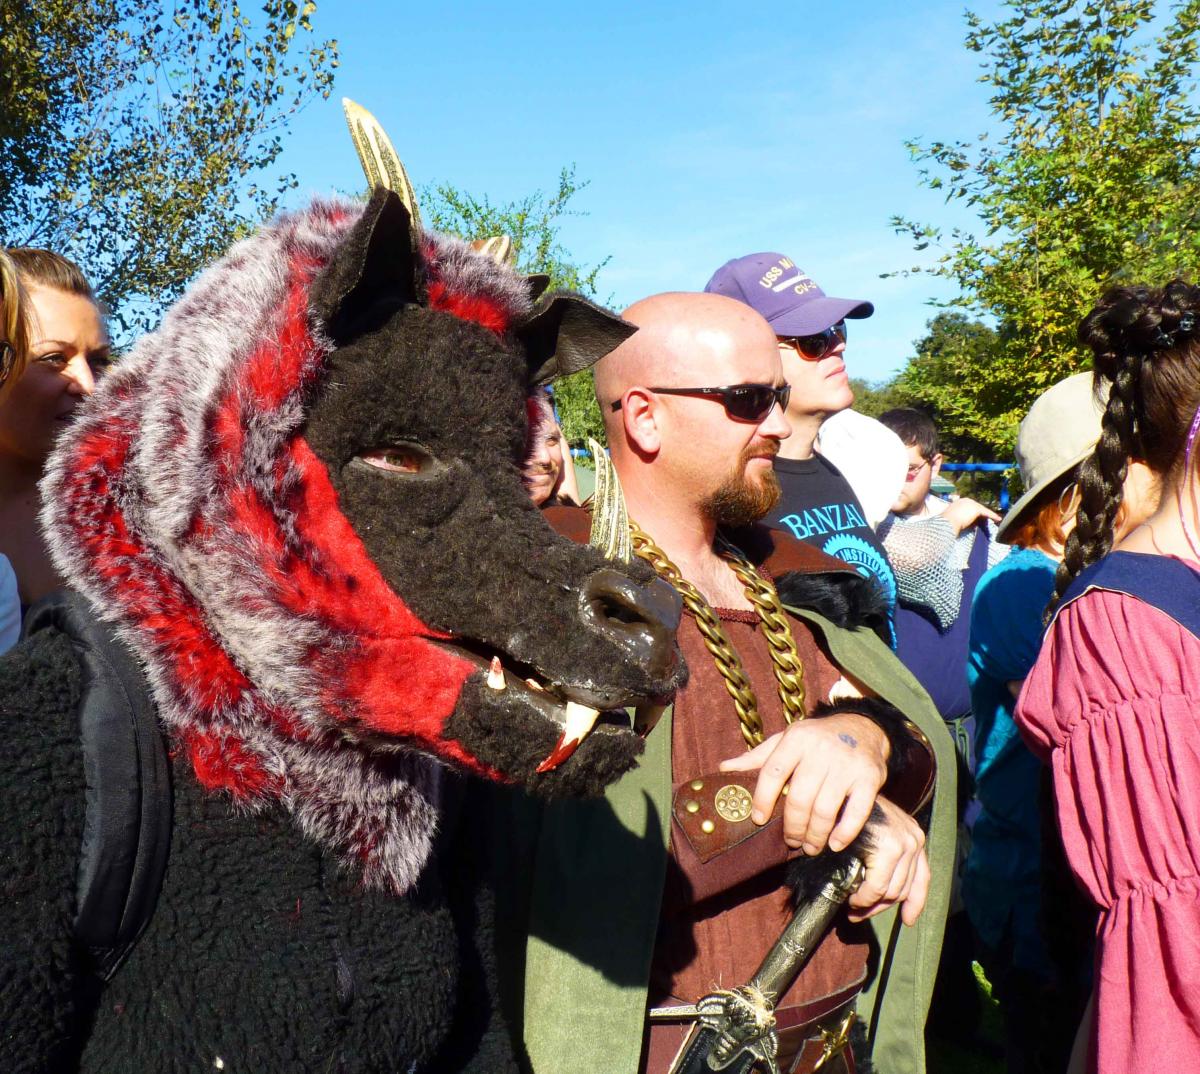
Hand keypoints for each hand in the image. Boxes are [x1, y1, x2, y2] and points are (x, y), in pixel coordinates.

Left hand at [719, 714, 888, 854]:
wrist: (862, 727)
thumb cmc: (816, 739)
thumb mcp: (786, 740)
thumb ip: (757, 757)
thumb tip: (724, 770)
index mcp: (796, 739)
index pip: (772, 772)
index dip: (762, 799)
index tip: (758, 820)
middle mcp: (821, 750)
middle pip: (799, 798)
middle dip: (792, 827)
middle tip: (790, 841)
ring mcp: (847, 764)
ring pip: (825, 810)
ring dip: (815, 835)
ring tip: (810, 847)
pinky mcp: (869, 778)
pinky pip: (856, 813)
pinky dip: (844, 833)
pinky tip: (834, 844)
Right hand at [846, 796, 928, 925]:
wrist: (837, 796)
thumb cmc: (848, 815)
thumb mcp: (873, 835)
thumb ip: (884, 858)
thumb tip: (883, 893)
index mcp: (913, 836)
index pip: (922, 878)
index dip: (916, 903)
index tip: (908, 921)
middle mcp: (914, 839)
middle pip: (903, 889)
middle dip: (880, 906)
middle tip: (858, 913)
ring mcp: (904, 843)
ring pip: (891, 891)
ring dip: (870, 904)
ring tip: (853, 906)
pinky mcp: (889, 847)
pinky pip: (877, 886)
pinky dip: (864, 898)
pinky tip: (853, 898)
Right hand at [940, 497, 999, 533]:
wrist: (947, 522)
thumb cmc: (947, 522)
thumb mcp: (954, 517)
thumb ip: (961, 517)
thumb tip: (969, 522)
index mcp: (960, 501)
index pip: (971, 507)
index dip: (975, 513)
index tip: (979, 519)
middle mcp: (966, 500)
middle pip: (978, 507)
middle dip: (983, 514)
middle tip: (988, 519)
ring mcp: (972, 503)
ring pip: (983, 510)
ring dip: (989, 515)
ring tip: (994, 519)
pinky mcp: (977, 508)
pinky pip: (986, 513)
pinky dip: (993, 515)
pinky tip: (998, 519)